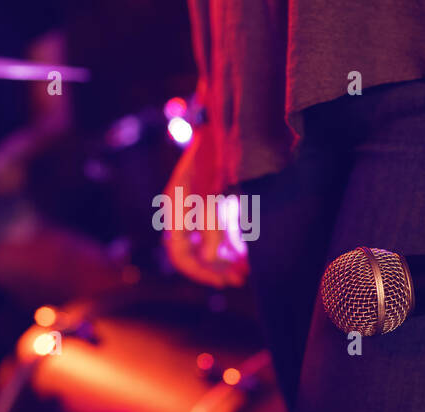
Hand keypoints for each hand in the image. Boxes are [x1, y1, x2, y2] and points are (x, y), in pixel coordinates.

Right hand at [162, 125, 247, 287]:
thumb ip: (212, 226)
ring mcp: (198, 205)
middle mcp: (183, 210)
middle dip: (215, 269)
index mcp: (176, 207)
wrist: (227, 117)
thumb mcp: (216, 189)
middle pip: (193, 253)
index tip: (223, 281)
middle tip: (240, 280)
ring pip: (208, 244)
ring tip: (247, 271)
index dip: (200, 272)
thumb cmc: (219, 151)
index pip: (180, 254)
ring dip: (226, 259)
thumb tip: (209, 260)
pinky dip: (232, 243)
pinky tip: (247, 252)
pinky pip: (219, 231)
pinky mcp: (213, 199)